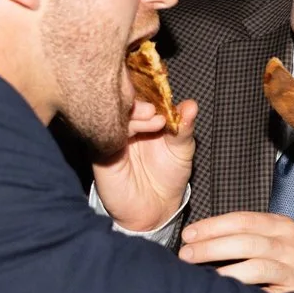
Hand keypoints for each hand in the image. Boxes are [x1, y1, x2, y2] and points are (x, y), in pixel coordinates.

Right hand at [91, 91, 198, 233]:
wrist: (155, 210)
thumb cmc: (168, 177)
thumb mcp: (182, 149)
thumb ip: (184, 127)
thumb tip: (191, 105)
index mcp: (142, 116)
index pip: (140, 90)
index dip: (149, 83)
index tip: (161, 82)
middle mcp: (125, 122)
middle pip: (124, 96)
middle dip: (141, 96)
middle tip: (157, 107)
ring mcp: (111, 134)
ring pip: (115, 110)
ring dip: (136, 110)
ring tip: (156, 121)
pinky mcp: (102, 150)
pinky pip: (106, 130)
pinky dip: (123, 125)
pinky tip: (139, 130)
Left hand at [178, 210, 293, 292]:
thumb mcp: (282, 238)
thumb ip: (253, 235)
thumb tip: (207, 241)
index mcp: (282, 225)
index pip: (242, 220)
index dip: (212, 226)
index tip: (188, 234)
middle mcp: (289, 243)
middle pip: (244, 240)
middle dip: (210, 246)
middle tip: (185, 254)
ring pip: (254, 265)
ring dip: (223, 270)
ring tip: (199, 274)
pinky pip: (265, 291)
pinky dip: (243, 291)